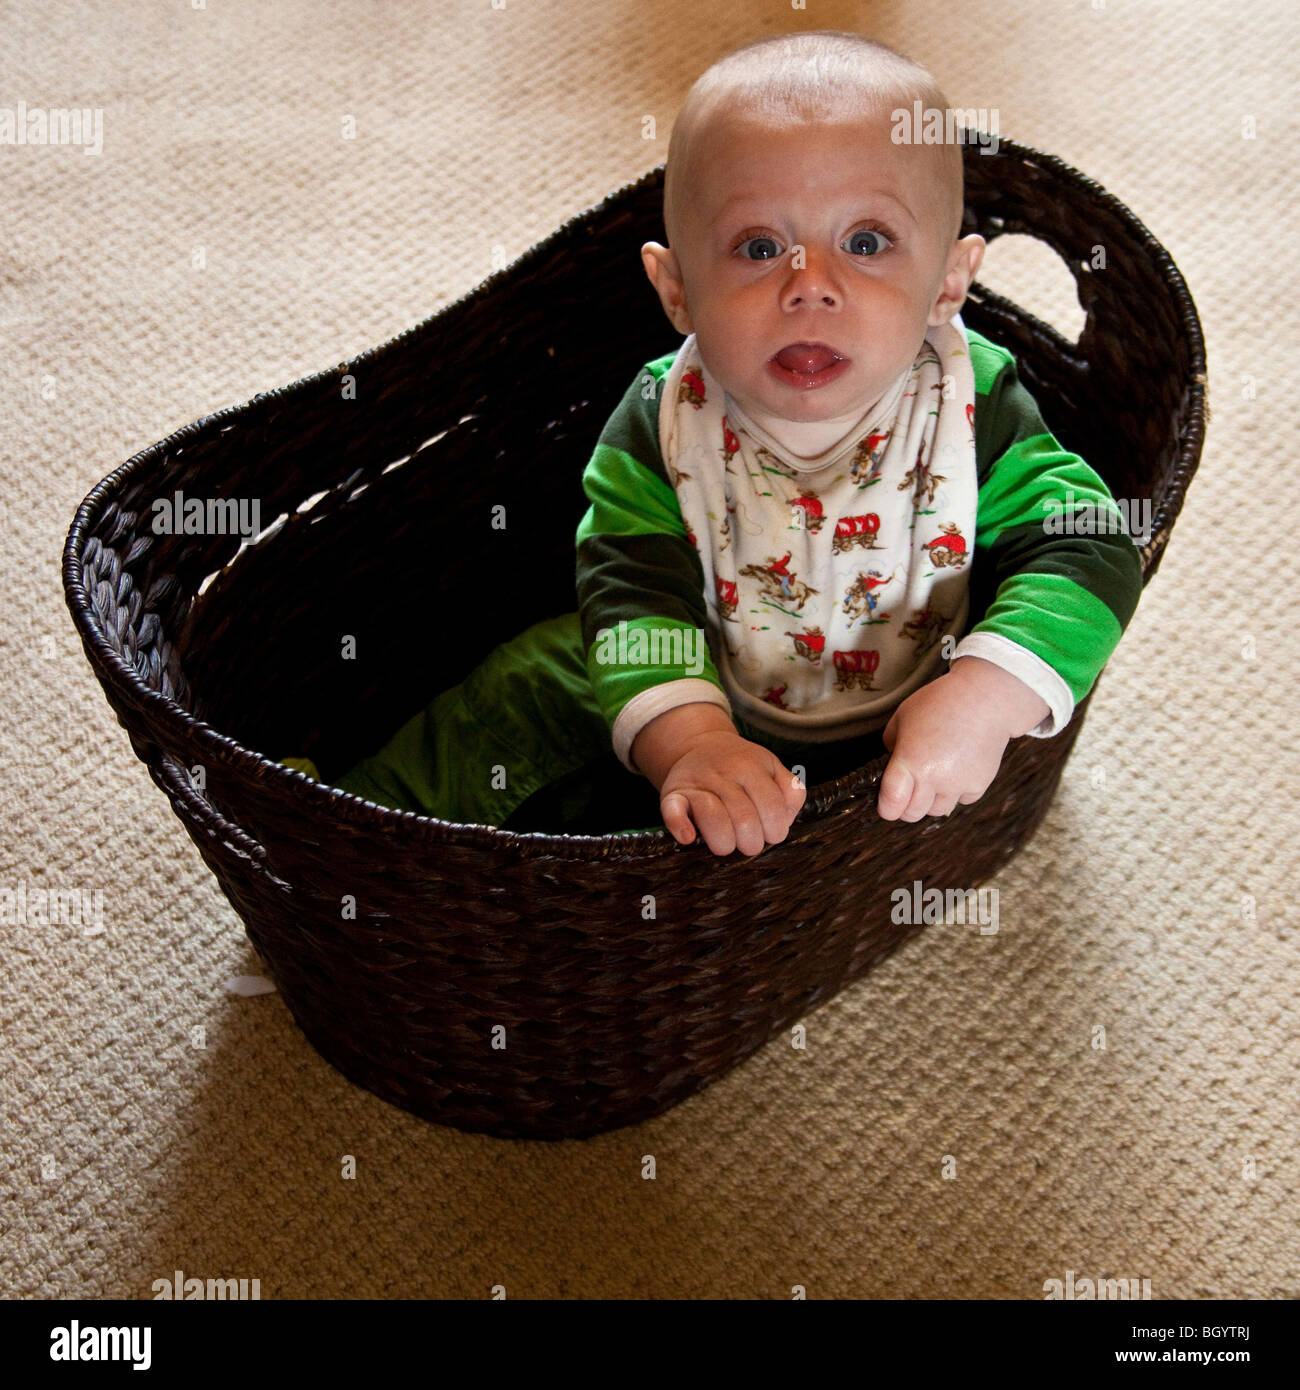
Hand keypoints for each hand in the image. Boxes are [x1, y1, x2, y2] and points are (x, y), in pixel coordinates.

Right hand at [658, 730, 806, 855]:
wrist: (698, 744)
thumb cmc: (741, 767)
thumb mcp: (771, 767)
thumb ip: (790, 791)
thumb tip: (785, 818)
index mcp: (753, 766)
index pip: (773, 808)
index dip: (775, 830)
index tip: (769, 834)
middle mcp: (725, 772)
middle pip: (745, 820)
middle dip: (751, 842)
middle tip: (749, 842)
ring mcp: (698, 783)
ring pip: (714, 818)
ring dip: (724, 842)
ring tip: (726, 844)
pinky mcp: (673, 794)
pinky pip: (673, 812)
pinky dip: (680, 827)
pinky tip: (689, 838)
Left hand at [877, 658, 1049, 820]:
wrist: (985, 699)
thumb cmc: (940, 703)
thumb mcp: (902, 718)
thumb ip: (891, 747)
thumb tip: (890, 769)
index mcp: (910, 761)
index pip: (891, 805)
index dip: (885, 807)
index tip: (885, 803)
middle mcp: (934, 778)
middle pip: (912, 814)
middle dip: (905, 806)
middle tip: (907, 789)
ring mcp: (958, 784)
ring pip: (937, 810)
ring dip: (931, 800)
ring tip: (934, 773)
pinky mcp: (979, 785)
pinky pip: (960, 800)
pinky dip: (955, 791)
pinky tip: (956, 768)